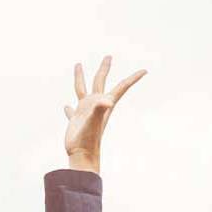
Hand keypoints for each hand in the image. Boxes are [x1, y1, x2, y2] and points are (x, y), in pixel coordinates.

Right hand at [64, 56, 145, 172]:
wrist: (82, 155)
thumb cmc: (89, 139)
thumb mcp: (94, 121)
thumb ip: (100, 109)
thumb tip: (107, 101)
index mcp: (104, 103)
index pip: (121, 87)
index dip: (133, 79)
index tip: (145, 71)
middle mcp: (96, 105)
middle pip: (100, 82)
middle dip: (104, 69)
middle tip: (108, 56)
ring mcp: (85, 112)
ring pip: (82, 91)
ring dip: (81, 78)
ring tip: (78, 65)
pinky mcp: (76, 121)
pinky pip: (72, 111)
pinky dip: (69, 108)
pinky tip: (66, 106)